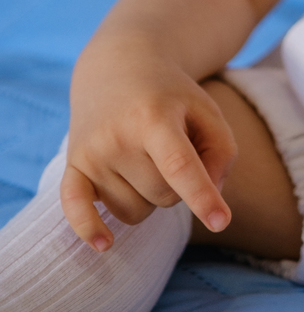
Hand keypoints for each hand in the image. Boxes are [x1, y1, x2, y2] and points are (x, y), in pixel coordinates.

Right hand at [63, 41, 236, 251]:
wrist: (118, 68)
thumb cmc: (171, 96)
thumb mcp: (207, 110)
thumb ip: (222, 152)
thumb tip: (209, 196)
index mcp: (155, 117)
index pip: (180, 165)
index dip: (202, 195)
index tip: (221, 222)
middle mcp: (118, 137)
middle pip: (163, 196)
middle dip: (177, 186)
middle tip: (173, 151)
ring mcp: (92, 154)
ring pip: (134, 212)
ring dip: (148, 198)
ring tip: (146, 158)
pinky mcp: (72, 167)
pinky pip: (77, 210)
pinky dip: (89, 228)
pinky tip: (104, 243)